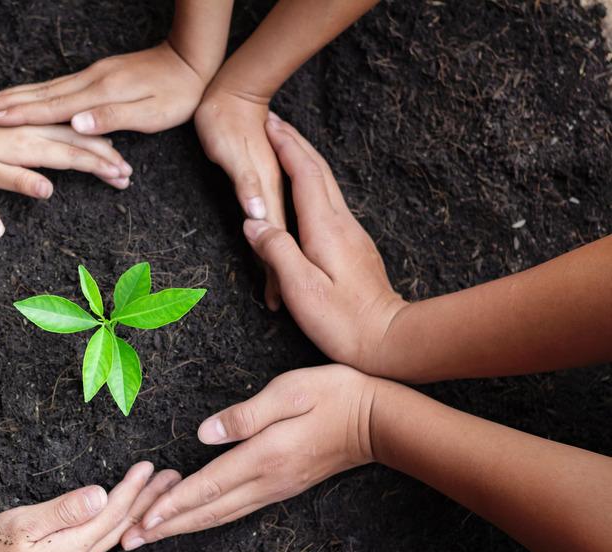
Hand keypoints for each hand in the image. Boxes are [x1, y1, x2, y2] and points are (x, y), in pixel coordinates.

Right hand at [0, 41, 209, 135]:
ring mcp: (93, 75)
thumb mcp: (149, 114)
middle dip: (10, 102)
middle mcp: (91, 81)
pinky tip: (28, 96)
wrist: (191, 60)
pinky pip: (58, 85)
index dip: (23, 115)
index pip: (53, 107)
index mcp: (100, 93)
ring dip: (19, 95)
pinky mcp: (98, 75)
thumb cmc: (176, 94)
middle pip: (42, 93)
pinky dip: (37, 91)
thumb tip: (76, 125)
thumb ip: (111, 118)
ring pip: (47, 86)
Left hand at [0, 105, 130, 197]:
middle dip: (109, 159)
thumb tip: (48, 191)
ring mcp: (41, 124)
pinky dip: (89, 135)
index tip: (119, 177)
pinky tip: (102, 141)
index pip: (73, 157)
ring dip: (104, 147)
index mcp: (30, 148)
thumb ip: (20, 181)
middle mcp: (40, 132)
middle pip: (84, 143)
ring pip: (80, 133)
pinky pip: (70, 126)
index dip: (99, 167)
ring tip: (121, 163)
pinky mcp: (39, 120)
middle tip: (128, 174)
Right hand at [0, 462, 180, 551]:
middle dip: (148, 499)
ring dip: (138, 510)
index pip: (112, 511)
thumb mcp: (21, 526)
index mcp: (72, 546)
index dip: (132, 487)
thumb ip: (62, 511)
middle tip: (173, 478)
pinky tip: (122, 520)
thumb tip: (100, 495)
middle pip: (122, 523)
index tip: (150, 466)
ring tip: (157, 494)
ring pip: (115, 533)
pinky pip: (102, 541)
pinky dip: (120, 524)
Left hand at [120, 365, 379, 549]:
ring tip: (150, 535)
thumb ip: (246, 415)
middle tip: (129, 540)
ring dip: (183, 526)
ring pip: (220, 515)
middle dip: (166, 526)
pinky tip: (193, 518)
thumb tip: (204, 434)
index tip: (142, 519)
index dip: (172, 504)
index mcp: (264, 457)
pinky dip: (207, 517)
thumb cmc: (334, 395)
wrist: (377, 420)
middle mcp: (267, 481)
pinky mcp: (281, 487)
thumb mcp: (290, 392)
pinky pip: (235, 509)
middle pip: (208, 511)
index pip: (208, 486)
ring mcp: (275, 488)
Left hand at [194, 88, 282, 309]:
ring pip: (282, 233)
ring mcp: (271, 188)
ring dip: (281, 261)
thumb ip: (247, 184)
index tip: (276, 301)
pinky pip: (276, 220)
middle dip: (281, 275)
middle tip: (278, 305)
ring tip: (279, 287)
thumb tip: (260, 215)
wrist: (233, 94)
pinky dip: (276, 240)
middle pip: (283, 242)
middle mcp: (274, 192)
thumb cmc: (226, 123)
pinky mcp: (264, 183)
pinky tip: (278, 248)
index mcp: (269, 191)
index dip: (276, 272)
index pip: (278, 240)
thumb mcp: (233, 155)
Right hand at [243, 117, 408, 372]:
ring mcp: (351, 234)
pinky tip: (305, 189)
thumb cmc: (342, 320)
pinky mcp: (353, 247)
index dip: (286, 147)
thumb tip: (253, 221)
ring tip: (286, 145)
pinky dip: (313, 183)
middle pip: (319, 171)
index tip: (269, 123)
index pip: (304, 174)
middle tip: (275, 122)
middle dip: (296, 143)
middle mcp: (342, 224)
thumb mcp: (300, 288)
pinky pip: (329, 202)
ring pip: (327, 184)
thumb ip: (276, 250)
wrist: (388, 339)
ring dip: (306, 160)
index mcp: (326, 228)